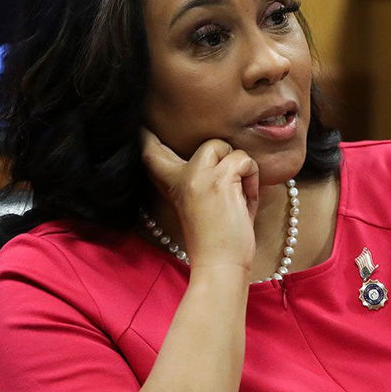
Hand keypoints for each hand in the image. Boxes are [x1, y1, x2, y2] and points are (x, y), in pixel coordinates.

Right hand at [140, 128, 259, 271]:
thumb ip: (204, 178)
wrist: (220, 265)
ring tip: (238, 198)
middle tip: (231, 188)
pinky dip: (252, 179)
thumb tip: (226, 155)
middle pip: (209, 143)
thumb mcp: (201, 204)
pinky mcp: (218, 179)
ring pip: (228, 148)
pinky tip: (245, 201)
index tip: (138, 126)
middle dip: (226, 157)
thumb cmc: (218, 239)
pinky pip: (245, 161)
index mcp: (172, 184)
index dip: (145, 137)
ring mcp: (198, 175)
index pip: (151, 153)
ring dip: (242, 171)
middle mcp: (181, 176)